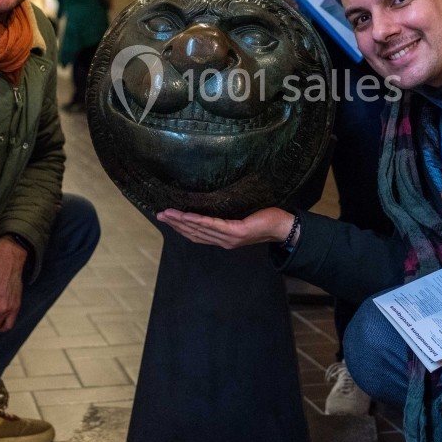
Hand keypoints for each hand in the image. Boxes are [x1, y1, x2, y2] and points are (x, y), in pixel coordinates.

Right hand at [157, 207, 292, 249]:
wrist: (282, 227)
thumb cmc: (264, 219)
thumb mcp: (241, 217)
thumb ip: (226, 215)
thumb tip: (213, 200)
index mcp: (223, 239)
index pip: (196, 235)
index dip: (180, 227)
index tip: (166, 218)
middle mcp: (223, 241)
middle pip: (193, 233)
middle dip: (175, 224)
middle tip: (159, 214)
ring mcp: (229, 238)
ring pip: (199, 230)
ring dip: (181, 222)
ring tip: (167, 213)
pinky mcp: (236, 232)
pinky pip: (213, 225)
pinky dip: (198, 220)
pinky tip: (186, 215)